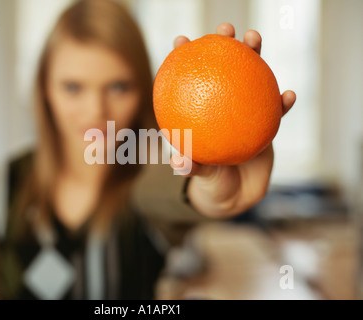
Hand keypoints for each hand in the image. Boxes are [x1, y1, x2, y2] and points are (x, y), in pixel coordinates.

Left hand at [170, 23, 295, 217]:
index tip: (181, 40)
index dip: (185, 59)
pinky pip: (276, 111)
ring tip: (255, 40)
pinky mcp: (266, 125)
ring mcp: (245, 114)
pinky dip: (282, 103)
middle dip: (226, 45)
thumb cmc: (212, 185)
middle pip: (225, 70)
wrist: (236, 197)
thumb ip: (192, 168)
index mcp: (202, 115)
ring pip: (252, 80)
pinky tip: (288, 95)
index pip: (191, 81)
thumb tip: (178, 162)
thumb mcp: (201, 178)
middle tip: (226, 29)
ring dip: (255, 58)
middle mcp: (222, 108)